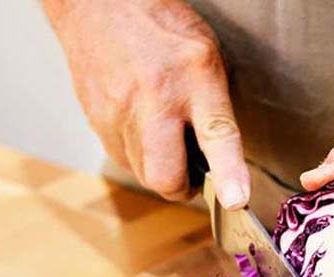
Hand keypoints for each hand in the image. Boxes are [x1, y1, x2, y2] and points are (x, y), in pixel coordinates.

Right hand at [44, 0, 248, 207]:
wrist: (98, 4)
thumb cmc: (160, 27)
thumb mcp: (206, 57)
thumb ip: (216, 108)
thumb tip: (224, 163)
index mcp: (194, 77)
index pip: (216, 135)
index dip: (228, 174)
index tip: (236, 199)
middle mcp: (155, 98)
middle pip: (166, 175)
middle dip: (182, 186)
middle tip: (193, 173)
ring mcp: (119, 111)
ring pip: (143, 173)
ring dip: (160, 170)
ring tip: (166, 140)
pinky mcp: (96, 120)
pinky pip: (122, 158)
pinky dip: (137, 155)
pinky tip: (142, 128)